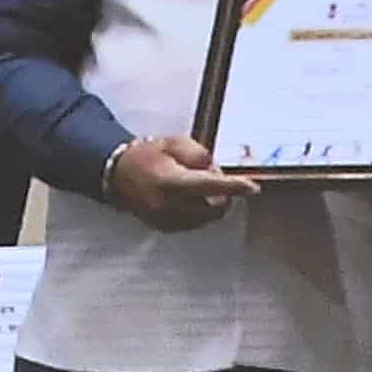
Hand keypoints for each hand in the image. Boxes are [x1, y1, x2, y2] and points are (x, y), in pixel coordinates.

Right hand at [108, 133, 259, 229]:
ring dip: (210, 201)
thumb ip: (196, 153)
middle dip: (221, 192)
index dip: (234, 187)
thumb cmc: (147, 156)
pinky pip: (196, 222)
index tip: (253, 188)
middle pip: (215, 206)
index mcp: (170, 182)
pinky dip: (199, 210)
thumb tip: (213, 169)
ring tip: (192, 183)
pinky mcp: (167, 228)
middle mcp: (169, 206)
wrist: (119, 175)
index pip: (210, 186)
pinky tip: (186, 196)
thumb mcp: (173, 143)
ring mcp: (168, 220)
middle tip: (208, 174)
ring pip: (207, 217)